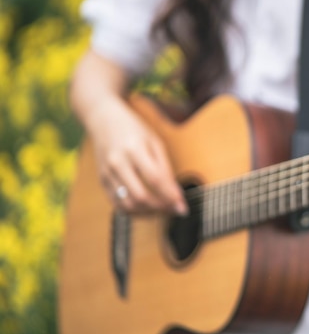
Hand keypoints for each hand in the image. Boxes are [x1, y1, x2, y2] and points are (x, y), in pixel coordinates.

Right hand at [86, 98, 186, 214]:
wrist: (103, 120)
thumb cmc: (134, 130)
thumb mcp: (154, 142)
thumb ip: (165, 167)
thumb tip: (176, 193)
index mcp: (134, 149)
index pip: (155, 179)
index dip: (170, 195)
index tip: (182, 206)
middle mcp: (118, 162)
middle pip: (140, 195)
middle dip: (161, 208)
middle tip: (174, 210)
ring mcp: (107, 173)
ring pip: (128, 204)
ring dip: (148, 213)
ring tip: (163, 211)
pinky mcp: (102, 181)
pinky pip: (118, 204)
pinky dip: (135, 211)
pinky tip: (148, 209)